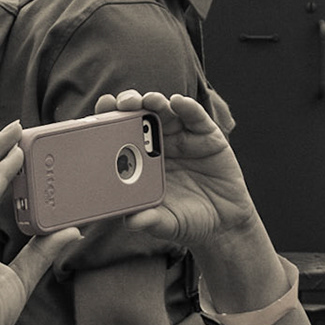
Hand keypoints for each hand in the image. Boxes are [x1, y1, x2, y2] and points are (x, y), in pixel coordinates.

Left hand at [93, 90, 255, 247]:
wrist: (224, 223)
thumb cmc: (187, 220)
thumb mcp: (167, 223)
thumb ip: (150, 221)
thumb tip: (132, 222)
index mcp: (140, 161)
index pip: (120, 134)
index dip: (109, 120)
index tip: (100, 110)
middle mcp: (159, 144)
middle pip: (140, 115)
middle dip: (129, 104)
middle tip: (121, 103)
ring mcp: (183, 137)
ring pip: (166, 111)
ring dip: (155, 101)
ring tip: (148, 101)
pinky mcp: (208, 136)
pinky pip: (196, 117)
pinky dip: (187, 107)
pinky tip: (178, 102)